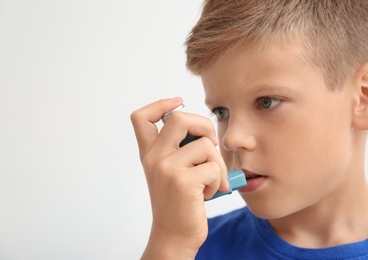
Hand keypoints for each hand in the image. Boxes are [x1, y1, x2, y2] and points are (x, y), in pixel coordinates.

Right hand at [131, 97, 228, 258]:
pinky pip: (214, 167)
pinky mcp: (183, 182)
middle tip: (211, 143)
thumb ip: (178, 150)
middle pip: (179, 118)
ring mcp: (167, 169)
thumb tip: (203, 131)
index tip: (178, 102)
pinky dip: (218, 180)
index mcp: (150, 154)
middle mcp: (154, 158)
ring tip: (210, 180)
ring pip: (205, 145)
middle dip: (204, 125)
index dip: (160, 104)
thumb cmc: (179, 203)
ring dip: (217, 163)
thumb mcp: (170, 173)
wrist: (174, 236)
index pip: (142, 117)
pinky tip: (209, 193)